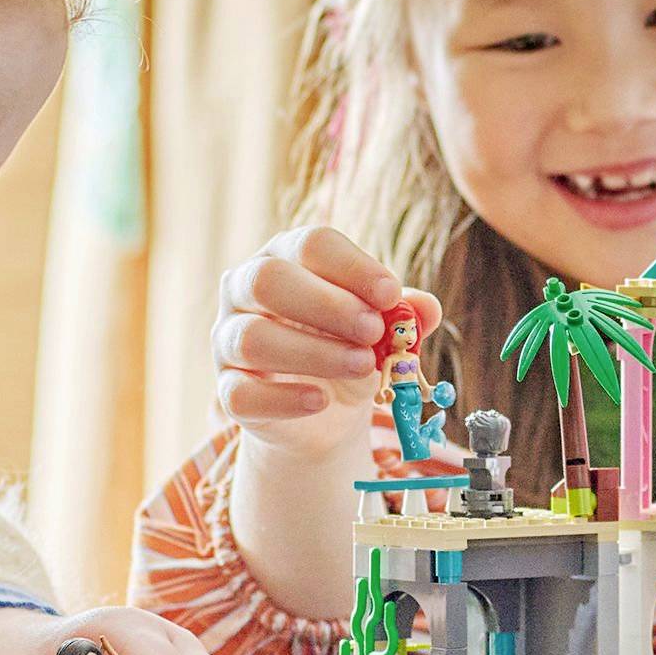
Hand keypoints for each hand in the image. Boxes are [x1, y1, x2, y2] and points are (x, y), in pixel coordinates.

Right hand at [213, 224, 439, 461]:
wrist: (324, 410)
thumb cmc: (351, 347)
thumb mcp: (382, 328)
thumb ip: (404, 314)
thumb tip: (428, 308)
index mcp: (287, 257)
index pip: (311, 244)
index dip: (352, 267)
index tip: (390, 294)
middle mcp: (246, 289)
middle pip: (268, 280)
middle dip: (326, 304)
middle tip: (374, 331)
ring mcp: (227, 339)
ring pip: (251, 338)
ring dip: (313, 352)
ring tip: (363, 365)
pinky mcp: (227, 389)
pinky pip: (240, 392)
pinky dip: (284, 398)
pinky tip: (320, 402)